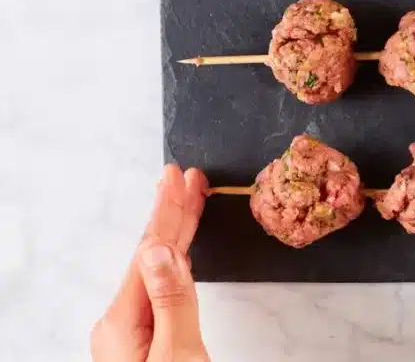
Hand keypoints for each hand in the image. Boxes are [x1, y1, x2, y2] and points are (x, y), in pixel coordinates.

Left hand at [91, 164, 210, 361]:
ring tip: (188, 200)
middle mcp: (121, 322)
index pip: (151, 251)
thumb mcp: (177, 354)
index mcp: (123, 321)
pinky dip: (177, 260)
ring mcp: (131, 331)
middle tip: (187, 176)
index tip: (179, 177)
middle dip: (173, 213)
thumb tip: (161, 250)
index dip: (168, 211)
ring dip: (177, 232)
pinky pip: (162, 286)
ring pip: (159, 268)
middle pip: (152, 254)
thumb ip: (173, 301)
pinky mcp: (146, 340)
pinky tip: (179, 248)